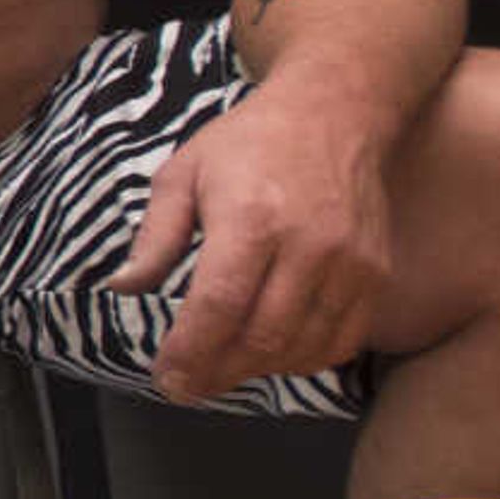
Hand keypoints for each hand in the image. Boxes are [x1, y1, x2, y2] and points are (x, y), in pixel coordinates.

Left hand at [114, 90, 396, 402]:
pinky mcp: (377, 274)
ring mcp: (350, 263)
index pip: (219, 306)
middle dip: (217, 373)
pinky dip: (304, 360)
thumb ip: (154, 238)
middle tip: (186, 385)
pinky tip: (270, 355)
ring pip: (302, 347)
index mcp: (251, 219)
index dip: (190, 353)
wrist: (334, 113)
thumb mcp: (183, 175)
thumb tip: (123, 287)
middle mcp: (308, 245)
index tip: (167, 378)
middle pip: (261, 338)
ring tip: (221, 370)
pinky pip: (342, 341)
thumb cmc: (249, 143)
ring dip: (257, 372)